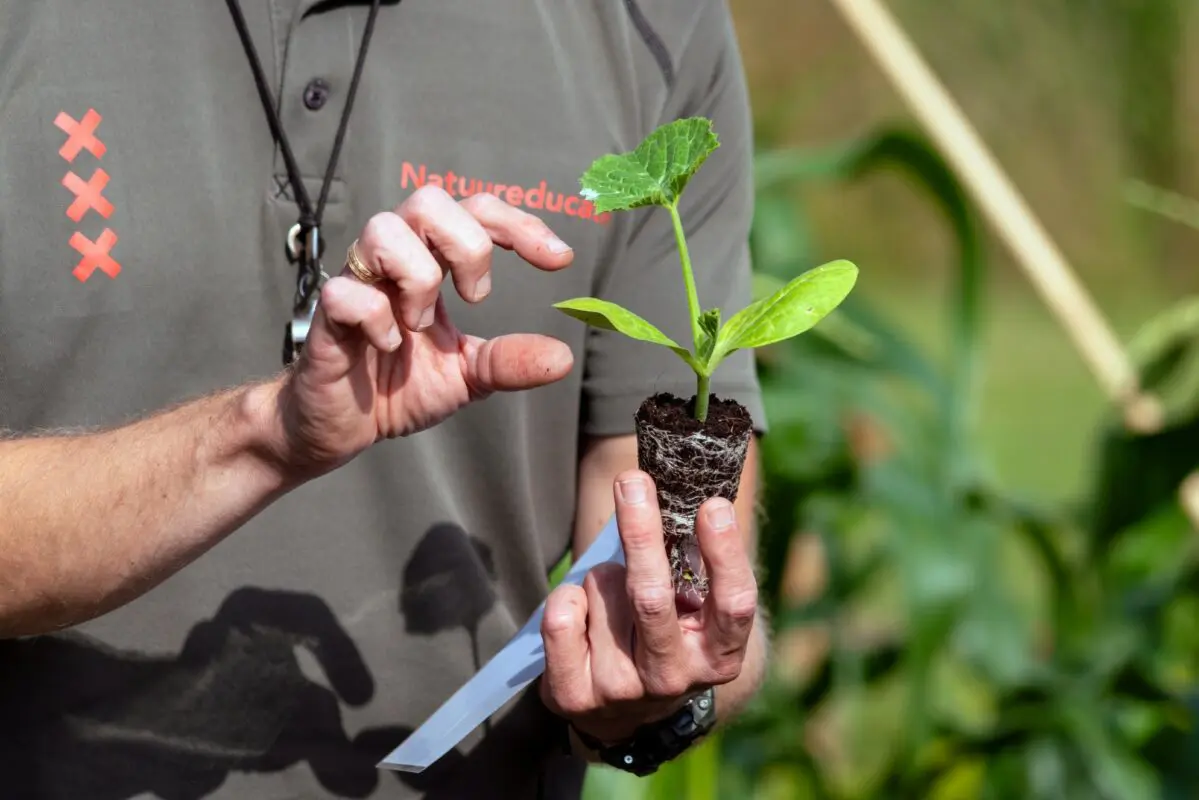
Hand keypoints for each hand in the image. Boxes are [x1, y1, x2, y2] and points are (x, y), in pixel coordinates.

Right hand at [270, 187, 575, 475]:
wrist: (339, 428)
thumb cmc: (396, 388)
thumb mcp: (466, 376)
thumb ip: (508, 362)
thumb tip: (562, 358)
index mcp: (431, 264)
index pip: (475, 211)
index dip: (519, 225)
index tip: (559, 260)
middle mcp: (393, 262)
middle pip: (428, 200)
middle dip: (466, 244)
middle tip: (474, 296)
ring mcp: (357, 282)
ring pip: (383, 229)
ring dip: (418, 278)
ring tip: (419, 324)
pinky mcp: (326, 316)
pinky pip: (347, 291)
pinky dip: (377, 319)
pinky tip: (386, 346)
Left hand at [539, 470, 758, 745]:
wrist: (626, 712)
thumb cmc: (667, 631)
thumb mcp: (694, 607)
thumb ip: (695, 563)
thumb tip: (690, 493)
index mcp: (719, 656)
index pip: (732, 603)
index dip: (724, 552)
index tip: (712, 504)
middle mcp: (673, 679)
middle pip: (652, 597)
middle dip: (640, 532)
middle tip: (632, 482)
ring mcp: (622, 691)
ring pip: (601, 591)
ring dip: (603, 573)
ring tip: (613, 595)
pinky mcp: (575, 695)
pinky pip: (561, 615)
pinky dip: (568, 594)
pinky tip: (581, 610)